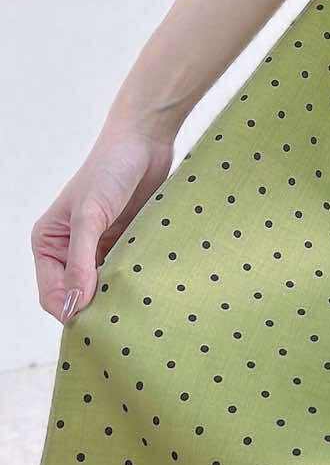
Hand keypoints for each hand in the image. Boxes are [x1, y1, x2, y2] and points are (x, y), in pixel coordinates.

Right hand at [31, 122, 175, 326]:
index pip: (51, 294)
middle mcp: (69, 250)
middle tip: (119, 322)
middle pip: (76, 296)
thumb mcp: (90, 216)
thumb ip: (80, 262)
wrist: (144, 141)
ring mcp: (97, 249)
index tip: (96, 323)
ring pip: (102, 289)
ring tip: (134, 308)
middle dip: (94, 309)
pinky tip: (146, 290)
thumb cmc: (110, 170)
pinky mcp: (123, 244)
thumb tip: (74, 305)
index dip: (70, 311)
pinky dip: (131, 283)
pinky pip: (123, 274)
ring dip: (115, 297)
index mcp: (48, 243)